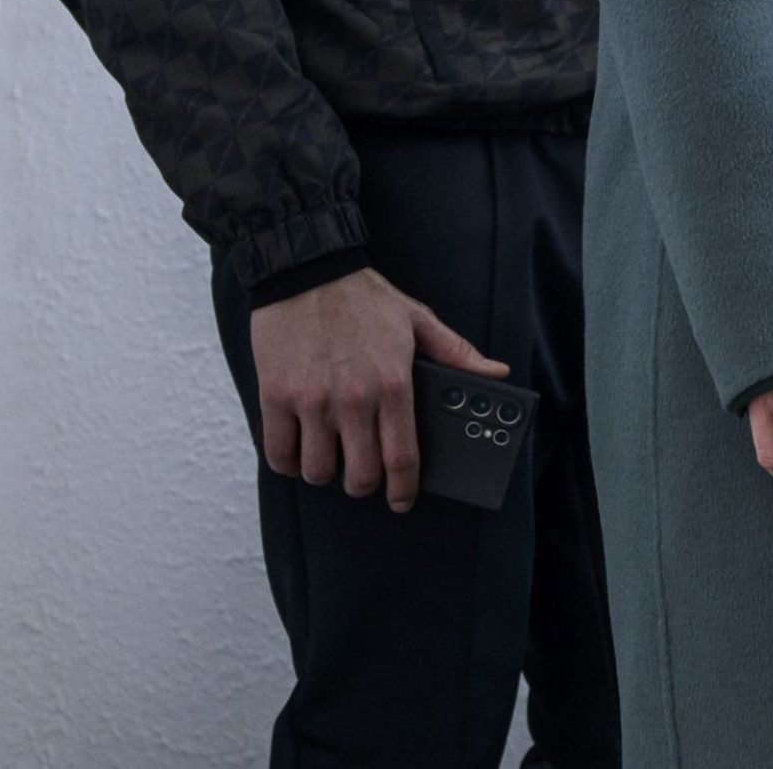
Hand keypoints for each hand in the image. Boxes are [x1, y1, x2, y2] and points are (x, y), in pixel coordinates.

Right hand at [246, 267, 506, 512]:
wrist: (305, 272)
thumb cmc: (364, 298)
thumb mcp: (419, 320)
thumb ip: (457, 354)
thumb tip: (497, 374)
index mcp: (393, 385)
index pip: (401, 458)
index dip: (403, 490)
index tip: (402, 501)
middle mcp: (353, 400)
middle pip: (360, 475)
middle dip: (365, 485)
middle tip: (365, 477)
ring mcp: (311, 401)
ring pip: (318, 471)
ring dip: (326, 474)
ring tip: (331, 459)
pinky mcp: (275, 397)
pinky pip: (279, 454)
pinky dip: (289, 463)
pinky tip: (299, 452)